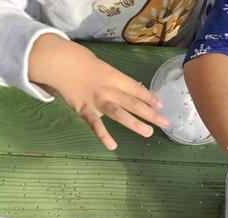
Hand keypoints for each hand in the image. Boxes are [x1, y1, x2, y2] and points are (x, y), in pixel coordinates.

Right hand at [28, 34, 167, 149]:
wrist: (62, 63)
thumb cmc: (86, 67)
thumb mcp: (106, 70)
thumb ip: (119, 83)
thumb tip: (137, 93)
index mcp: (116, 78)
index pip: (136, 89)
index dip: (150, 98)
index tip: (162, 106)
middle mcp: (109, 89)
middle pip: (133, 102)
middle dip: (150, 113)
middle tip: (165, 123)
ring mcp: (97, 100)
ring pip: (118, 113)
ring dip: (134, 123)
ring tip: (148, 132)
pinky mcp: (84, 110)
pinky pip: (95, 124)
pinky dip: (103, 135)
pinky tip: (112, 146)